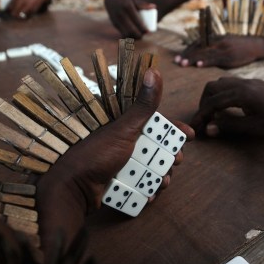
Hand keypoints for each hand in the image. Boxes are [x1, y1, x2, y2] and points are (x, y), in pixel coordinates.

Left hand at [36, 69, 193, 253]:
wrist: (73, 189)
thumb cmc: (97, 154)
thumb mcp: (124, 129)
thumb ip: (143, 105)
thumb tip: (153, 71)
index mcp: (125, 126)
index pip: (156, 122)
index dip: (175, 128)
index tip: (190, 135)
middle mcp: (124, 142)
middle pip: (157, 146)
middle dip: (170, 155)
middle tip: (177, 161)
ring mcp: (121, 163)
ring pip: (151, 167)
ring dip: (161, 175)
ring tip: (164, 182)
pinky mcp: (118, 181)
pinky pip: (140, 184)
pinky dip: (148, 188)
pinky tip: (152, 193)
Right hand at [104, 0, 153, 38]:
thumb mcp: (134, 0)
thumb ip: (144, 4)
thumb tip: (154, 7)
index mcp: (128, 7)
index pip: (137, 21)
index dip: (143, 28)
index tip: (148, 32)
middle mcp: (121, 14)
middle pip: (131, 29)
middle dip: (138, 35)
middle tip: (144, 36)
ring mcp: (116, 19)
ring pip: (125, 33)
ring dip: (133, 37)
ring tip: (138, 37)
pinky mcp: (114, 23)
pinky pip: (121, 32)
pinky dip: (127, 36)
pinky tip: (132, 38)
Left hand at [175, 35, 263, 68]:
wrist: (256, 45)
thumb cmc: (239, 47)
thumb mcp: (225, 44)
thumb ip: (213, 48)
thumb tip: (201, 56)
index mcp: (215, 38)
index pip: (198, 43)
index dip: (187, 50)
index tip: (178, 57)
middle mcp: (217, 42)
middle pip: (198, 48)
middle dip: (187, 55)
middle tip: (176, 61)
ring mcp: (223, 48)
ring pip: (204, 53)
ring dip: (192, 58)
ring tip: (183, 64)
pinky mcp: (229, 56)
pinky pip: (215, 59)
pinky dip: (206, 61)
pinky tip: (198, 65)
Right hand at [190, 77, 263, 136]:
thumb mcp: (256, 127)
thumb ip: (230, 126)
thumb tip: (208, 129)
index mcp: (241, 93)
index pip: (212, 103)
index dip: (200, 116)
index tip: (194, 128)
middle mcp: (243, 83)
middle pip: (212, 88)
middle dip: (203, 104)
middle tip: (204, 120)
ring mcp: (250, 82)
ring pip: (221, 83)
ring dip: (213, 98)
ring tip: (214, 115)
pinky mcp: (256, 84)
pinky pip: (231, 84)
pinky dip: (223, 95)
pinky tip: (230, 109)